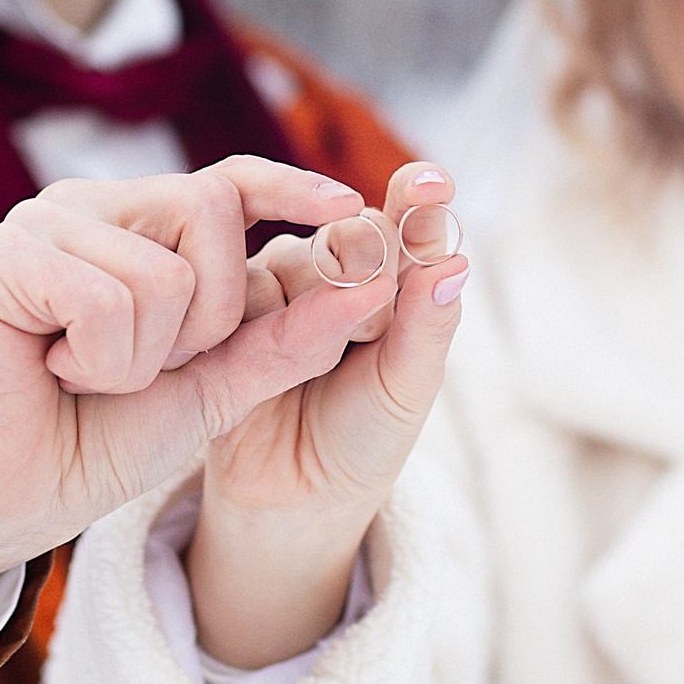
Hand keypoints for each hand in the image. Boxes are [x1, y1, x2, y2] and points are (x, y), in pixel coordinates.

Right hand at [0, 157, 398, 647]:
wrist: (9, 501)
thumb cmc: (102, 438)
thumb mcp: (217, 388)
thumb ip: (286, 338)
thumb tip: (369, 285)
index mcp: (139, 222)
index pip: (229, 180)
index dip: (289, 187)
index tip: (349, 207)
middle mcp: (91, 205)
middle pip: (211, 212)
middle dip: (209, 317)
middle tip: (143, 366)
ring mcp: (42, 222)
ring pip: (164, 272)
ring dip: (144, 357)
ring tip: (89, 373)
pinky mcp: (4, 256)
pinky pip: (107, 301)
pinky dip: (100, 361)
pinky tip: (56, 371)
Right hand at [188, 163, 466, 667]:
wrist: (294, 498)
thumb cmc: (365, 439)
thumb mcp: (407, 386)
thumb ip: (427, 323)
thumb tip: (455, 263)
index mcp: (392, 281)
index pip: (409, 224)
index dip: (420, 200)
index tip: (433, 185)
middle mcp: (334, 274)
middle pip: (347, 231)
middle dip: (364, 266)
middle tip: (369, 326)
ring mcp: (279, 289)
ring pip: (293, 258)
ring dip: (314, 308)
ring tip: (321, 367)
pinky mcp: (228, 313)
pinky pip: (239, 289)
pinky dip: (259, 319)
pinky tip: (266, 355)